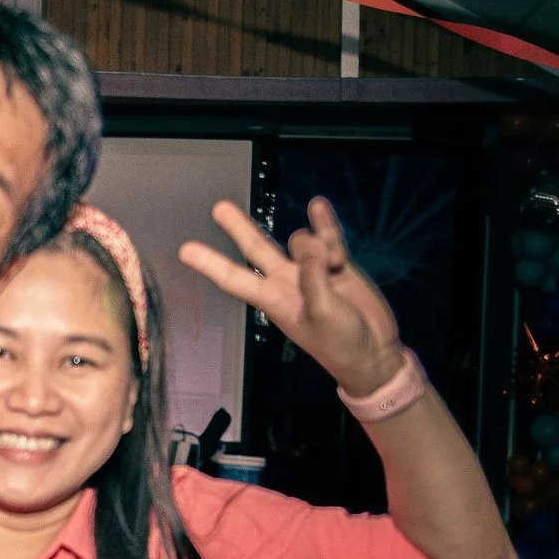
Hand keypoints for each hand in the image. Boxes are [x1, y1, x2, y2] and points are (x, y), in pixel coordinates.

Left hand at [179, 199, 402, 395]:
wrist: (374, 352)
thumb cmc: (341, 342)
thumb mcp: (323, 313)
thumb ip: (313, 278)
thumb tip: (312, 244)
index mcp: (274, 300)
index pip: (235, 279)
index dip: (211, 264)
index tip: (185, 251)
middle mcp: (286, 282)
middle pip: (256, 249)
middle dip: (238, 228)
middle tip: (218, 207)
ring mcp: (311, 271)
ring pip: (300, 241)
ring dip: (319, 243)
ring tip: (337, 264)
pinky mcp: (336, 264)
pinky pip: (327, 236)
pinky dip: (324, 223)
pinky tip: (318, 206)